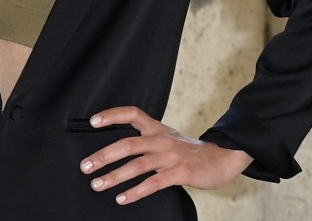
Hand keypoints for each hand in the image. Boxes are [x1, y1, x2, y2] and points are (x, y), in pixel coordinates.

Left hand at [78, 106, 253, 204]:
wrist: (225, 157)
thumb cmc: (192, 152)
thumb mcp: (170, 139)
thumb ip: (149, 141)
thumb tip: (120, 150)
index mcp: (158, 129)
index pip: (132, 113)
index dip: (113, 115)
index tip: (93, 121)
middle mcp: (162, 139)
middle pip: (128, 144)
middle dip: (103, 155)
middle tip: (85, 166)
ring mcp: (171, 156)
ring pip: (137, 165)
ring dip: (114, 176)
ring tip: (98, 184)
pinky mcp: (180, 172)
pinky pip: (153, 183)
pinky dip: (135, 192)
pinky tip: (122, 198)